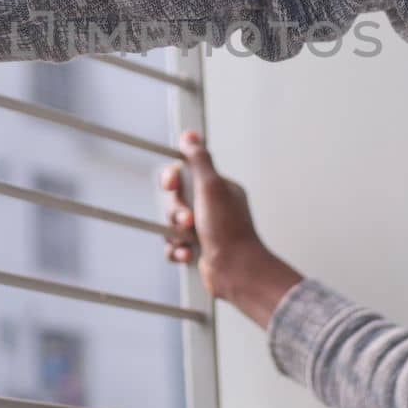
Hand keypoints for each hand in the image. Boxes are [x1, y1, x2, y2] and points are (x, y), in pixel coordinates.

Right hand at [160, 128, 270, 300]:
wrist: (236, 272)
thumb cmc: (228, 231)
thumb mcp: (212, 187)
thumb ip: (199, 160)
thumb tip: (190, 135)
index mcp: (219, 189)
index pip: (187, 173)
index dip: (173, 179)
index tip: (171, 185)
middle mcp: (212, 207)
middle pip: (175, 200)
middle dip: (175, 211)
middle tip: (187, 220)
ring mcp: (205, 229)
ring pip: (172, 224)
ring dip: (175, 233)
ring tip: (190, 240)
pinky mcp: (197, 249)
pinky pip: (174, 245)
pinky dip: (177, 250)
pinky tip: (187, 254)